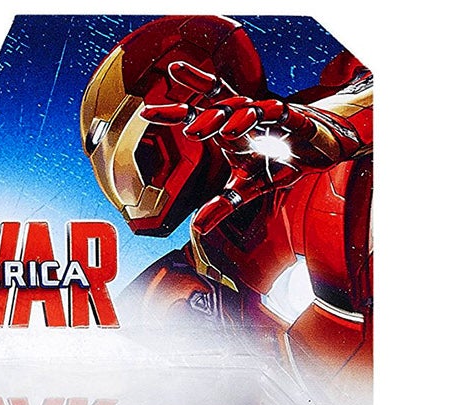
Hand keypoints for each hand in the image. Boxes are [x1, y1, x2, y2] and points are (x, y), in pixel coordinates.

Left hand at [141, 61, 350, 233]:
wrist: (324, 147)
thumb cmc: (281, 162)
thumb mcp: (250, 187)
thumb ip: (224, 206)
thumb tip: (197, 229)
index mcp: (230, 130)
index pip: (197, 115)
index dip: (174, 111)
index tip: (148, 111)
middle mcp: (247, 118)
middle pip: (219, 107)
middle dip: (204, 115)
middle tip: (188, 130)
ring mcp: (271, 117)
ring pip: (250, 109)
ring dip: (236, 117)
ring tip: (221, 130)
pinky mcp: (298, 120)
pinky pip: (284, 113)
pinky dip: (274, 114)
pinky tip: (263, 114)